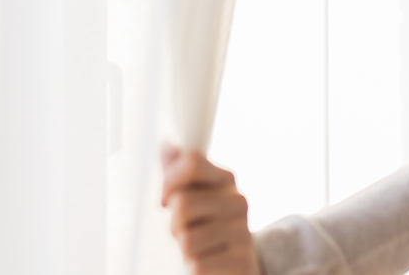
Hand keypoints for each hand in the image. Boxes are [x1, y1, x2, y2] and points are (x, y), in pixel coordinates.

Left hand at [161, 144, 261, 274]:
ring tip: (198, 248)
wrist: (239, 265)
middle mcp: (238, 201)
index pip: (191, 163)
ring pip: (187, 239)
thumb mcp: (196, 197)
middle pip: (183, 204)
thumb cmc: (210, 228)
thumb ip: (179, 173)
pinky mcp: (242, 261)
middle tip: (186, 231)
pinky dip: (195, 268)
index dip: (169, 182)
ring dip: (185, 250)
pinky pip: (197, 265)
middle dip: (175, 224)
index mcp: (226, 179)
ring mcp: (243, 231)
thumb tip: (167, 146)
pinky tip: (207, 263)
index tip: (165, 199)